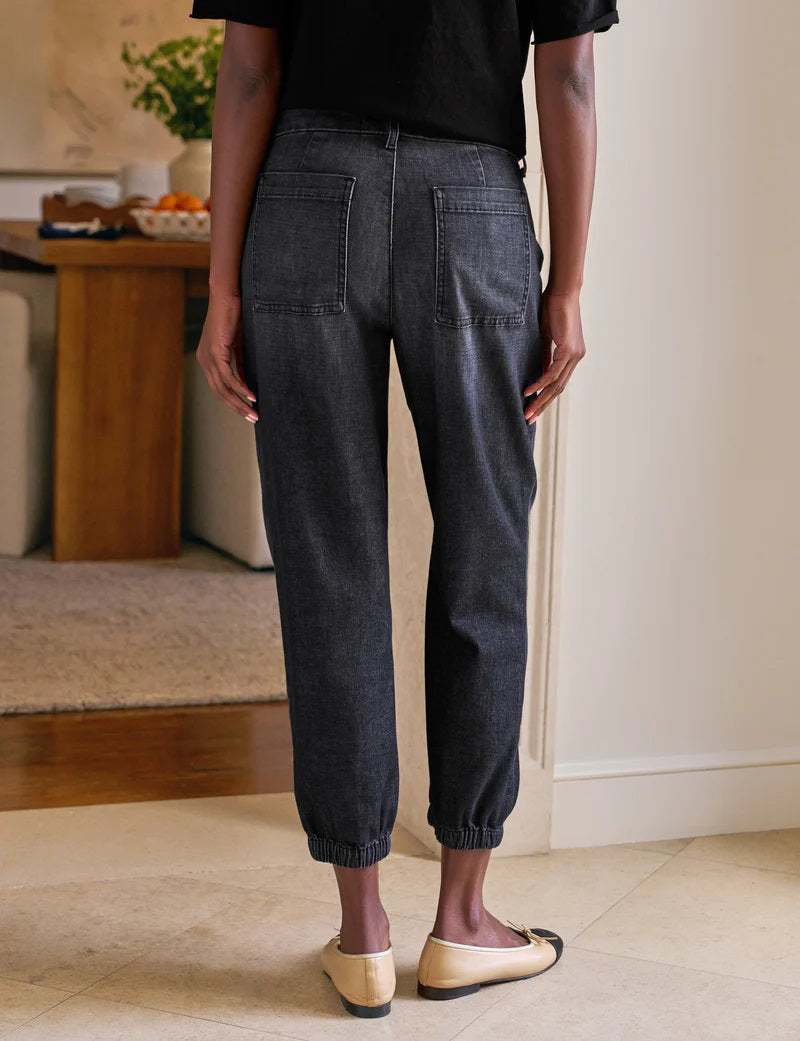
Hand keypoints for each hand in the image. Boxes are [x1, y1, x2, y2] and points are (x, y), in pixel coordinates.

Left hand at [196, 292, 257, 422]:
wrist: (227, 294)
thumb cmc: (234, 315)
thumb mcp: (238, 345)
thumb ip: (240, 364)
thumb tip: (247, 384)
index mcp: (207, 359)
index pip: (219, 387)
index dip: (233, 401)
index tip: (248, 411)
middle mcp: (204, 360)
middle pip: (219, 393)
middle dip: (237, 407)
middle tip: (253, 418)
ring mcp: (207, 357)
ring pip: (222, 388)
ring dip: (239, 402)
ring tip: (254, 413)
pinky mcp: (216, 352)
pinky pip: (228, 377)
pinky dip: (240, 388)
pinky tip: (251, 396)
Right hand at [523, 288, 585, 423]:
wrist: (563, 291)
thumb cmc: (552, 308)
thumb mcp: (545, 336)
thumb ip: (544, 355)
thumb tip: (538, 373)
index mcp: (572, 355)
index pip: (558, 382)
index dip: (545, 397)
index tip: (532, 408)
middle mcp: (576, 357)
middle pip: (558, 389)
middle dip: (542, 405)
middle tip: (528, 418)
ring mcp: (574, 355)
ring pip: (556, 385)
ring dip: (541, 400)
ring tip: (528, 412)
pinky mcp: (568, 350)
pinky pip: (553, 373)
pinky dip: (540, 383)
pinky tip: (529, 392)